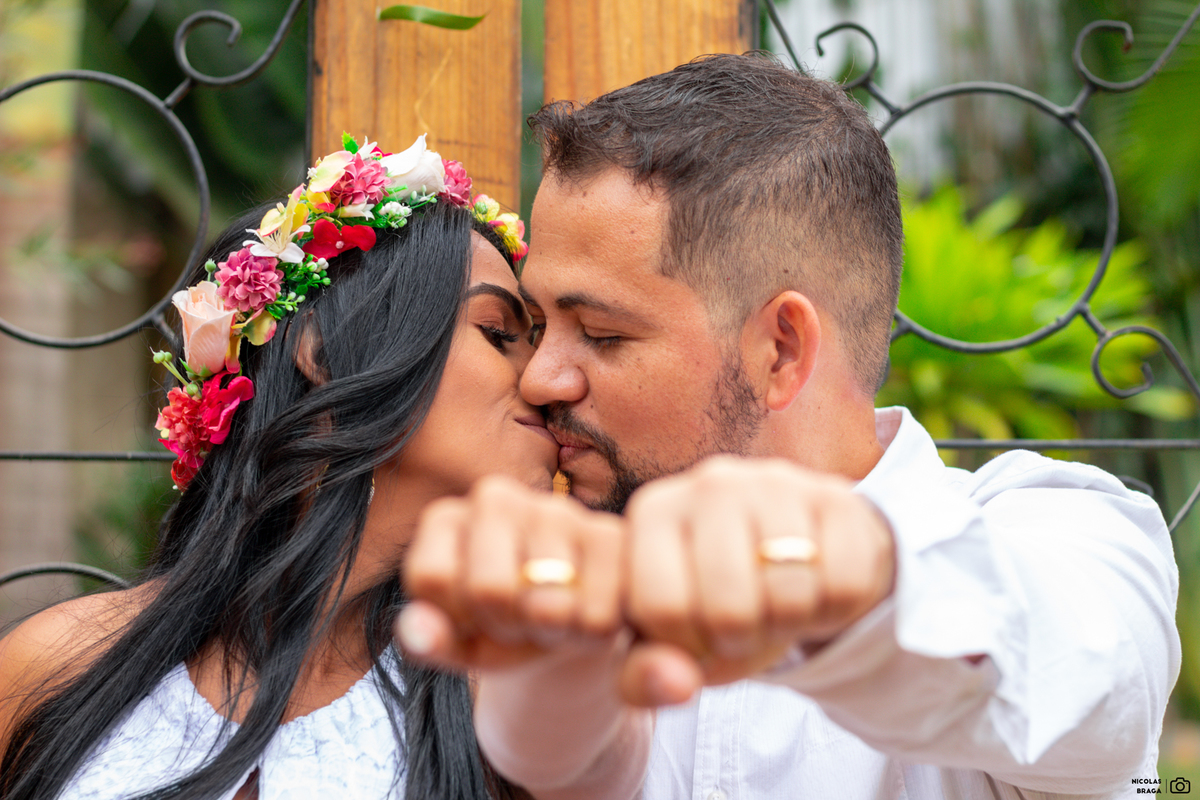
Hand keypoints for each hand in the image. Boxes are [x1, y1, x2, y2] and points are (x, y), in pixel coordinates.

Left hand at [397, 475, 624, 671]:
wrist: (568, 627)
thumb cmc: (500, 628)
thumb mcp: (457, 644)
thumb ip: (427, 640)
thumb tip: (415, 630)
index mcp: (446, 518)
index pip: (433, 577)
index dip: (456, 620)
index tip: (471, 618)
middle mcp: (496, 497)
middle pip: (490, 588)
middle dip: (506, 626)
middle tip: (517, 621)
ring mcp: (557, 508)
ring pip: (547, 604)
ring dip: (552, 632)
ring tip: (553, 617)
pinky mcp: (610, 533)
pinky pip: (596, 611)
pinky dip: (590, 634)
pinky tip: (588, 614)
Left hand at [619, 455, 894, 704]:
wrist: (795, 552)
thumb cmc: (715, 599)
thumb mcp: (669, 637)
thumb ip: (648, 672)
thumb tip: (675, 684)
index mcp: (653, 514)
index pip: (663, 609)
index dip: (689, 648)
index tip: (700, 638)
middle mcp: (708, 485)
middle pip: (729, 608)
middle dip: (743, 640)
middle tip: (747, 626)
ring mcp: (774, 483)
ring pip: (789, 597)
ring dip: (790, 625)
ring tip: (778, 607)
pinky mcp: (835, 495)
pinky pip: (846, 584)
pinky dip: (836, 609)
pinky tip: (817, 589)